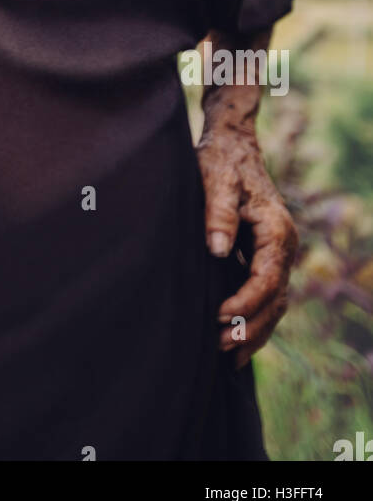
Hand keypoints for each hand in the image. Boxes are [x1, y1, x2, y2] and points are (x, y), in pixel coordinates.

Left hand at [197, 126, 297, 368]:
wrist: (232, 146)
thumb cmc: (221, 162)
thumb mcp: (215, 180)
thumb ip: (217, 213)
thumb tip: (217, 250)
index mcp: (276, 230)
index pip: (267, 278)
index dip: (245, 301)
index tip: (219, 315)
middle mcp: (284, 246)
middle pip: (276, 299)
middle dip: (251, 326)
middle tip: (221, 347)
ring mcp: (277, 254)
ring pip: (275, 303)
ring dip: (254, 329)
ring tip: (225, 353)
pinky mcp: (265, 257)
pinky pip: (266, 296)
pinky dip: (254, 318)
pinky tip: (234, 338)